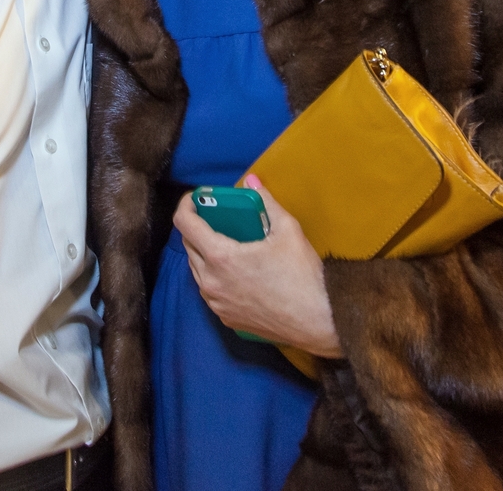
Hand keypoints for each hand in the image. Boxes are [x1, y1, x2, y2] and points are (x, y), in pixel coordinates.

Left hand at [173, 176, 342, 357]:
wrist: (318, 322)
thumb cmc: (302, 275)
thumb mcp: (288, 229)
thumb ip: (266, 202)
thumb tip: (252, 180)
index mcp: (220, 256)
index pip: (185, 224)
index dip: (186, 205)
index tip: (195, 198)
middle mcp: (210, 281)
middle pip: (187, 245)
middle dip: (196, 227)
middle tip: (214, 217)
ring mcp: (216, 303)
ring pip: (196, 270)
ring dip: (203, 252)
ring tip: (224, 241)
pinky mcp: (225, 318)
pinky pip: (209, 290)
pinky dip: (214, 275)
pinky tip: (234, 270)